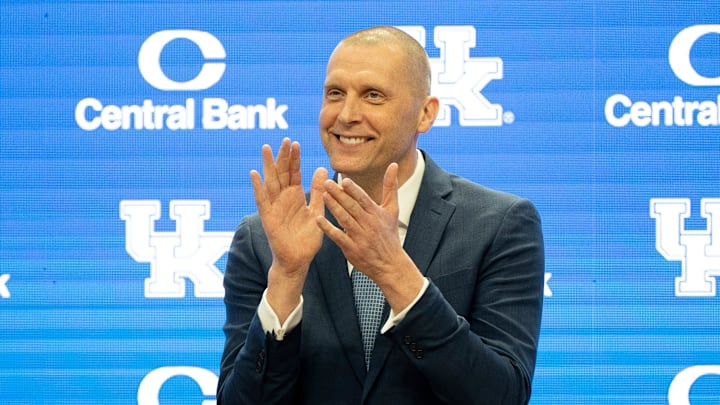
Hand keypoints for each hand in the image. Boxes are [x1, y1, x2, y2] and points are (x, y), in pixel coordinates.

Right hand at [250, 138, 326, 318]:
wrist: (299, 259)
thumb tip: (323, 169)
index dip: (294, 158)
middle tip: (285, 140)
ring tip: (266, 148)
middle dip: (283, 156)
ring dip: (268, 165)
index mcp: (295, 196)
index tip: (295, 143)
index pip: (294, 172)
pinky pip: (262, 200)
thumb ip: (319, 191)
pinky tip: (254, 174)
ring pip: (270, 182)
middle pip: (282, 173)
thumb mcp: (317, 210)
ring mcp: (274, 206)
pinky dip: (258, 187)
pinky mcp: (268, 217)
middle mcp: (283, 198)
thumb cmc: (307, 238)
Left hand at [317, 163, 423, 310]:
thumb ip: (390, 186)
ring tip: (322, 196)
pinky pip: (338, 237)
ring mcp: (359, 237)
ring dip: (333, 207)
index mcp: (376, 214)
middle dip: (339, 195)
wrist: (390, 264)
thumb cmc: (389, 234)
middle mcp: (368, 224)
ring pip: (344, 219)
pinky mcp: (351, 249)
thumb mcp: (392, 209)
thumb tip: (394, 165)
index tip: (343, 180)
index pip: (363, 199)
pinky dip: (328, 228)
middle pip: (352, 207)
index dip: (353, 190)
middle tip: (326, 184)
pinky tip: (318, 219)